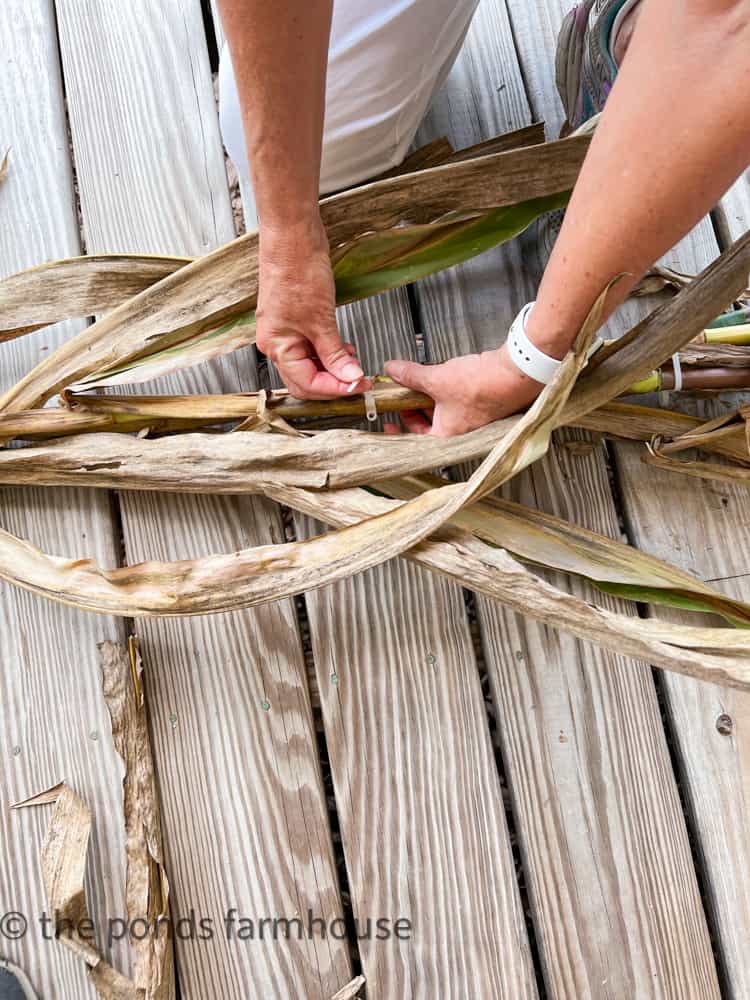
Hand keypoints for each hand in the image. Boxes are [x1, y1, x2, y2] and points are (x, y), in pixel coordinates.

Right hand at [256, 215, 370, 398]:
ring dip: (332, 369)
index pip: (306, 384)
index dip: (334, 389)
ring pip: (309, 365)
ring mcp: (284, 331)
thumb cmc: (298, 269)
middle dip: (332, 383)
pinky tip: (343, 349)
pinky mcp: (294, 320)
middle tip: (359, 381)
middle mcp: (276, 342)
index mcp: (276, 346)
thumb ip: (335, 354)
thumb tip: (350, 378)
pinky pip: (310, 348)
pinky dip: (328, 353)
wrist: (293, 236)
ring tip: (353, 363)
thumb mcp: (322, 320)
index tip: (358, 386)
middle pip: (304, 380)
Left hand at [384, 345, 543, 435]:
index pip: (416, 437)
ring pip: (445, 410)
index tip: (390, 418)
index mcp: (448, 435)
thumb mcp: (436, 378)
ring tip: (424, 379)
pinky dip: (449, 390)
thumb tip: (393, 370)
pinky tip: (445, 375)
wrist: (517, 372)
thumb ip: (411, 375)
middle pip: (430, 422)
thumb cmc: (482, 385)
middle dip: (416, 405)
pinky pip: (459, 401)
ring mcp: (475, 419)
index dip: (401, 425)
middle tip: (405, 391)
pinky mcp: (485, 404)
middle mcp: (463, 432)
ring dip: (432, 396)